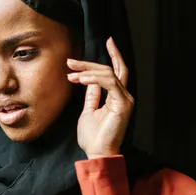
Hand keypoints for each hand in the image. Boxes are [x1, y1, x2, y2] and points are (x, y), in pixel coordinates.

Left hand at [69, 37, 133, 159]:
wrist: (98, 153)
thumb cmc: (93, 137)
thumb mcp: (89, 111)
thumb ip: (92, 96)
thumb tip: (89, 82)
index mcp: (117, 97)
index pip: (116, 71)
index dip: (113, 55)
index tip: (107, 41)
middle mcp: (124, 96)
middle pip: (111, 69)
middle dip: (90, 62)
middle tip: (71, 61)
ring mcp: (125, 99)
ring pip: (109, 73)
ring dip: (88, 71)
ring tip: (71, 74)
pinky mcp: (123, 104)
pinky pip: (110, 82)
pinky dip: (94, 78)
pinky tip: (81, 80)